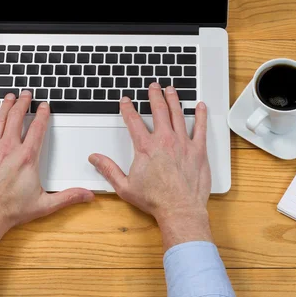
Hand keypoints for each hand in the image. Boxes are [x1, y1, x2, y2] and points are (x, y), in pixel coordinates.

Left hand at [0, 91, 93, 285]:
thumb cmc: (11, 210)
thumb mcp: (45, 204)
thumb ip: (68, 197)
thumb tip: (87, 196)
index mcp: (26, 157)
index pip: (37, 128)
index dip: (42, 114)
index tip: (44, 106)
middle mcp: (8, 149)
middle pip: (17, 118)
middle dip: (22, 103)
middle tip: (25, 94)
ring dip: (6, 106)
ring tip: (9, 97)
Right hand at [89, 82, 212, 250]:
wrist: (179, 209)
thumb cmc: (154, 200)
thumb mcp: (124, 186)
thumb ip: (108, 169)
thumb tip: (95, 158)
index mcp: (146, 147)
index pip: (133, 121)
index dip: (128, 108)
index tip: (126, 100)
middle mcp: (164, 140)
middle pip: (158, 110)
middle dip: (154, 95)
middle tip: (153, 86)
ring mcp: (182, 143)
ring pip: (177, 114)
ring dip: (173, 99)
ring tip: (171, 89)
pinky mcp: (198, 150)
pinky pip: (200, 127)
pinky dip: (200, 115)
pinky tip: (200, 106)